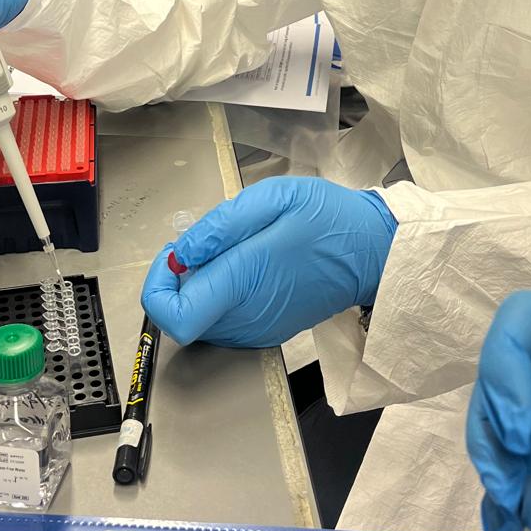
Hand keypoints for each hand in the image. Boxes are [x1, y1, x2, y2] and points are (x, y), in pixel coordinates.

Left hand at [140, 177, 395, 346]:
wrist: (374, 252)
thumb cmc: (328, 219)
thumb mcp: (273, 199)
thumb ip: (220, 226)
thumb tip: (181, 253)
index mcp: (244, 281)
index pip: (174, 315)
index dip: (156, 287)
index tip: (171, 259)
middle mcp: (247, 316)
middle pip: (181, 318)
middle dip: (178, 281)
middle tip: (203, 245)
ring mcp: (258, 329)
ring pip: (201, 321)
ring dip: (200, 288)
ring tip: (230, 251)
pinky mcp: (267, 331)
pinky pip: (224, 322)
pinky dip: (220, 297)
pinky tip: (245, 268)